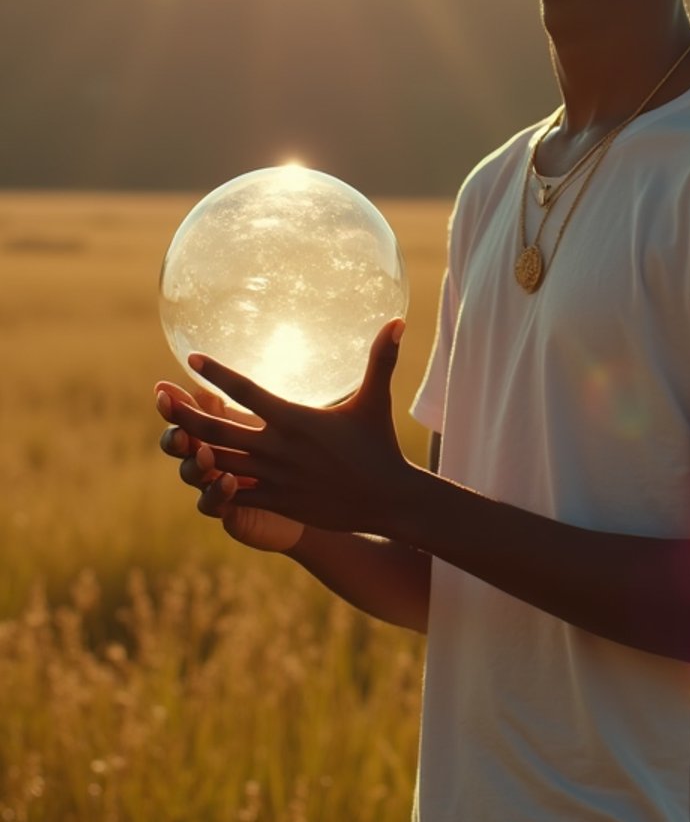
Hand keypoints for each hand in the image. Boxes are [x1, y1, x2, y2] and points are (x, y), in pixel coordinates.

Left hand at [155, 319, 411, 537]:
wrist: (387, 499)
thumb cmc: (379, 446)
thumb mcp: (375, 400)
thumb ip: (380, 359)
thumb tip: (398, 320)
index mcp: (294, 419)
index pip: (246, 390)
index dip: (216, 374)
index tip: (192, 357)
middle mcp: (277, 448)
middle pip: (217, 428)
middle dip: (184, 412)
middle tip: (158, 395)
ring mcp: (273, 478)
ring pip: (218, 461)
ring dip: (190, 447)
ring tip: (166, 432)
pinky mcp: (275, 501)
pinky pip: (233, 492)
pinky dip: (212, 481)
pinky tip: (193, 472)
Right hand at [156, 379, 303, 552]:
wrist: (315, 492)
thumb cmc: (294, 449)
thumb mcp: (279, 419)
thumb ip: (255, 395)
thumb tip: (241, 360)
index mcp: (220, 427)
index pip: (189, 412)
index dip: (174, 402)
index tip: (162, 388)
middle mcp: (211, 455)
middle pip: (180, 444)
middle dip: (174, 433)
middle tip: (178, 429)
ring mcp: (216, 484)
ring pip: (191, 473)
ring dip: (194, 463)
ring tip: (207, 454)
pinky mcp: (231, 510)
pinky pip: (213, 505)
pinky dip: (215, 495)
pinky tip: (228, 482)